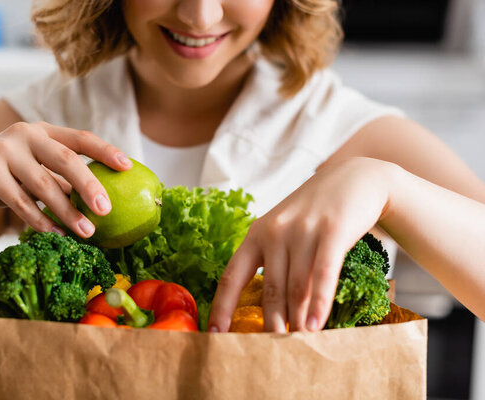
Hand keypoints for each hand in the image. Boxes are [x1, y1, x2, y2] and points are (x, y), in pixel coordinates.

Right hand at [0, 121, 131, 236]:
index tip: (128, 167)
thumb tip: (102, 201)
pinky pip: (21, 202)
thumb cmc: (5, 180)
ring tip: (87, 232)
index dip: (106, 151)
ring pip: (44, 185)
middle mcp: (25, 134)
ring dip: (68, 212)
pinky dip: (40, 220)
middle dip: (90, 186)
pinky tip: (56, 234)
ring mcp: (4, 150)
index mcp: (42, 130)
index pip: (80, 137)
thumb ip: (61, 178)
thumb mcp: (34, 172)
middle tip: (106, 210)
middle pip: (66, 160)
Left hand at [208, 157, 396, 332]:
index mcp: (256, 234)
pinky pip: (322, 274)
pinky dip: (319, 303)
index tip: (215, 334)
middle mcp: (274, 232)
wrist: (354, 179)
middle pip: (268, 290)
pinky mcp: (332, 231)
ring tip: (296, 345)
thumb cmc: (314, 212)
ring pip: (296, 286)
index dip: (222, 307)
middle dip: (270, 324)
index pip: (231, 276)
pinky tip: (315, 325)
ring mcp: (303, 230)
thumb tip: (272, 309)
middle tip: (271, 351)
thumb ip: (274, 262)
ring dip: (296, 319)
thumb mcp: (285, 230)